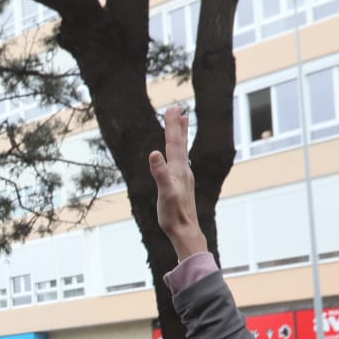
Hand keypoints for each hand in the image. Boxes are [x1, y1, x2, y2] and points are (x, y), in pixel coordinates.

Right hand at [148, 105, 207, 261]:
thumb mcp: (164, 192)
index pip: (174, 143)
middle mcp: (183, 170)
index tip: (172, 108)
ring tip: (183, 124)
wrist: (185, 230)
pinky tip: (177, 155)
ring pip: (181, 152)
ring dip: (181, 136)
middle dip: (177, 126)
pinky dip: (178, 152)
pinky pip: (179, 162)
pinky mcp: (181, 185)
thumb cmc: (173, 214)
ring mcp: (183, 177)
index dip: (172, 126)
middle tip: (178, 109)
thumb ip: (160, 172)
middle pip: (179, 144)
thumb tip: (154, 153)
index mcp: (178, 169)